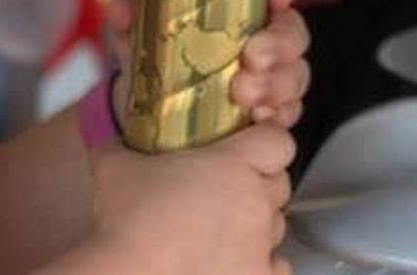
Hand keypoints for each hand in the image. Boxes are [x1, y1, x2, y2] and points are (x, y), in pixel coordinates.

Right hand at [88, 125, 294, 274]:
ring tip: (216, 238)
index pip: (278, 142)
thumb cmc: (125, 216)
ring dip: (255, 227)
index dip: (262, 146)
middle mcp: (258, 199)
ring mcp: (264, 243)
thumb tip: (114, 137)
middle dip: (256, 186)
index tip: (239, 154)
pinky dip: (263, 269)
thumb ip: (119, 144)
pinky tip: (237, 268)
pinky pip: (279, 271)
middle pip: (279, 183)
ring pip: (276, 226)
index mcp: (233, 163)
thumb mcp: (112, 167)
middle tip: (217, 197)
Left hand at [108, 0, 311, 128]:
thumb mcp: (134, 40)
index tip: (276, 4)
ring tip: (244, 96)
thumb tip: (120, 10)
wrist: (143, 119)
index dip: (281, 0)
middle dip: (281, 45)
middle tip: (252, 59)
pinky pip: (288, 113)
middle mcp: (258, 45)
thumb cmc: (149, 67)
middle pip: (294, 35)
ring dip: (277, 84)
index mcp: (235, 19)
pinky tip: (258, 118)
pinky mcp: (265, 117)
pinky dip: (277, 116)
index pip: (273, 3)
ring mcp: (266, 81)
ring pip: (295, 74)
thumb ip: (127, 20)